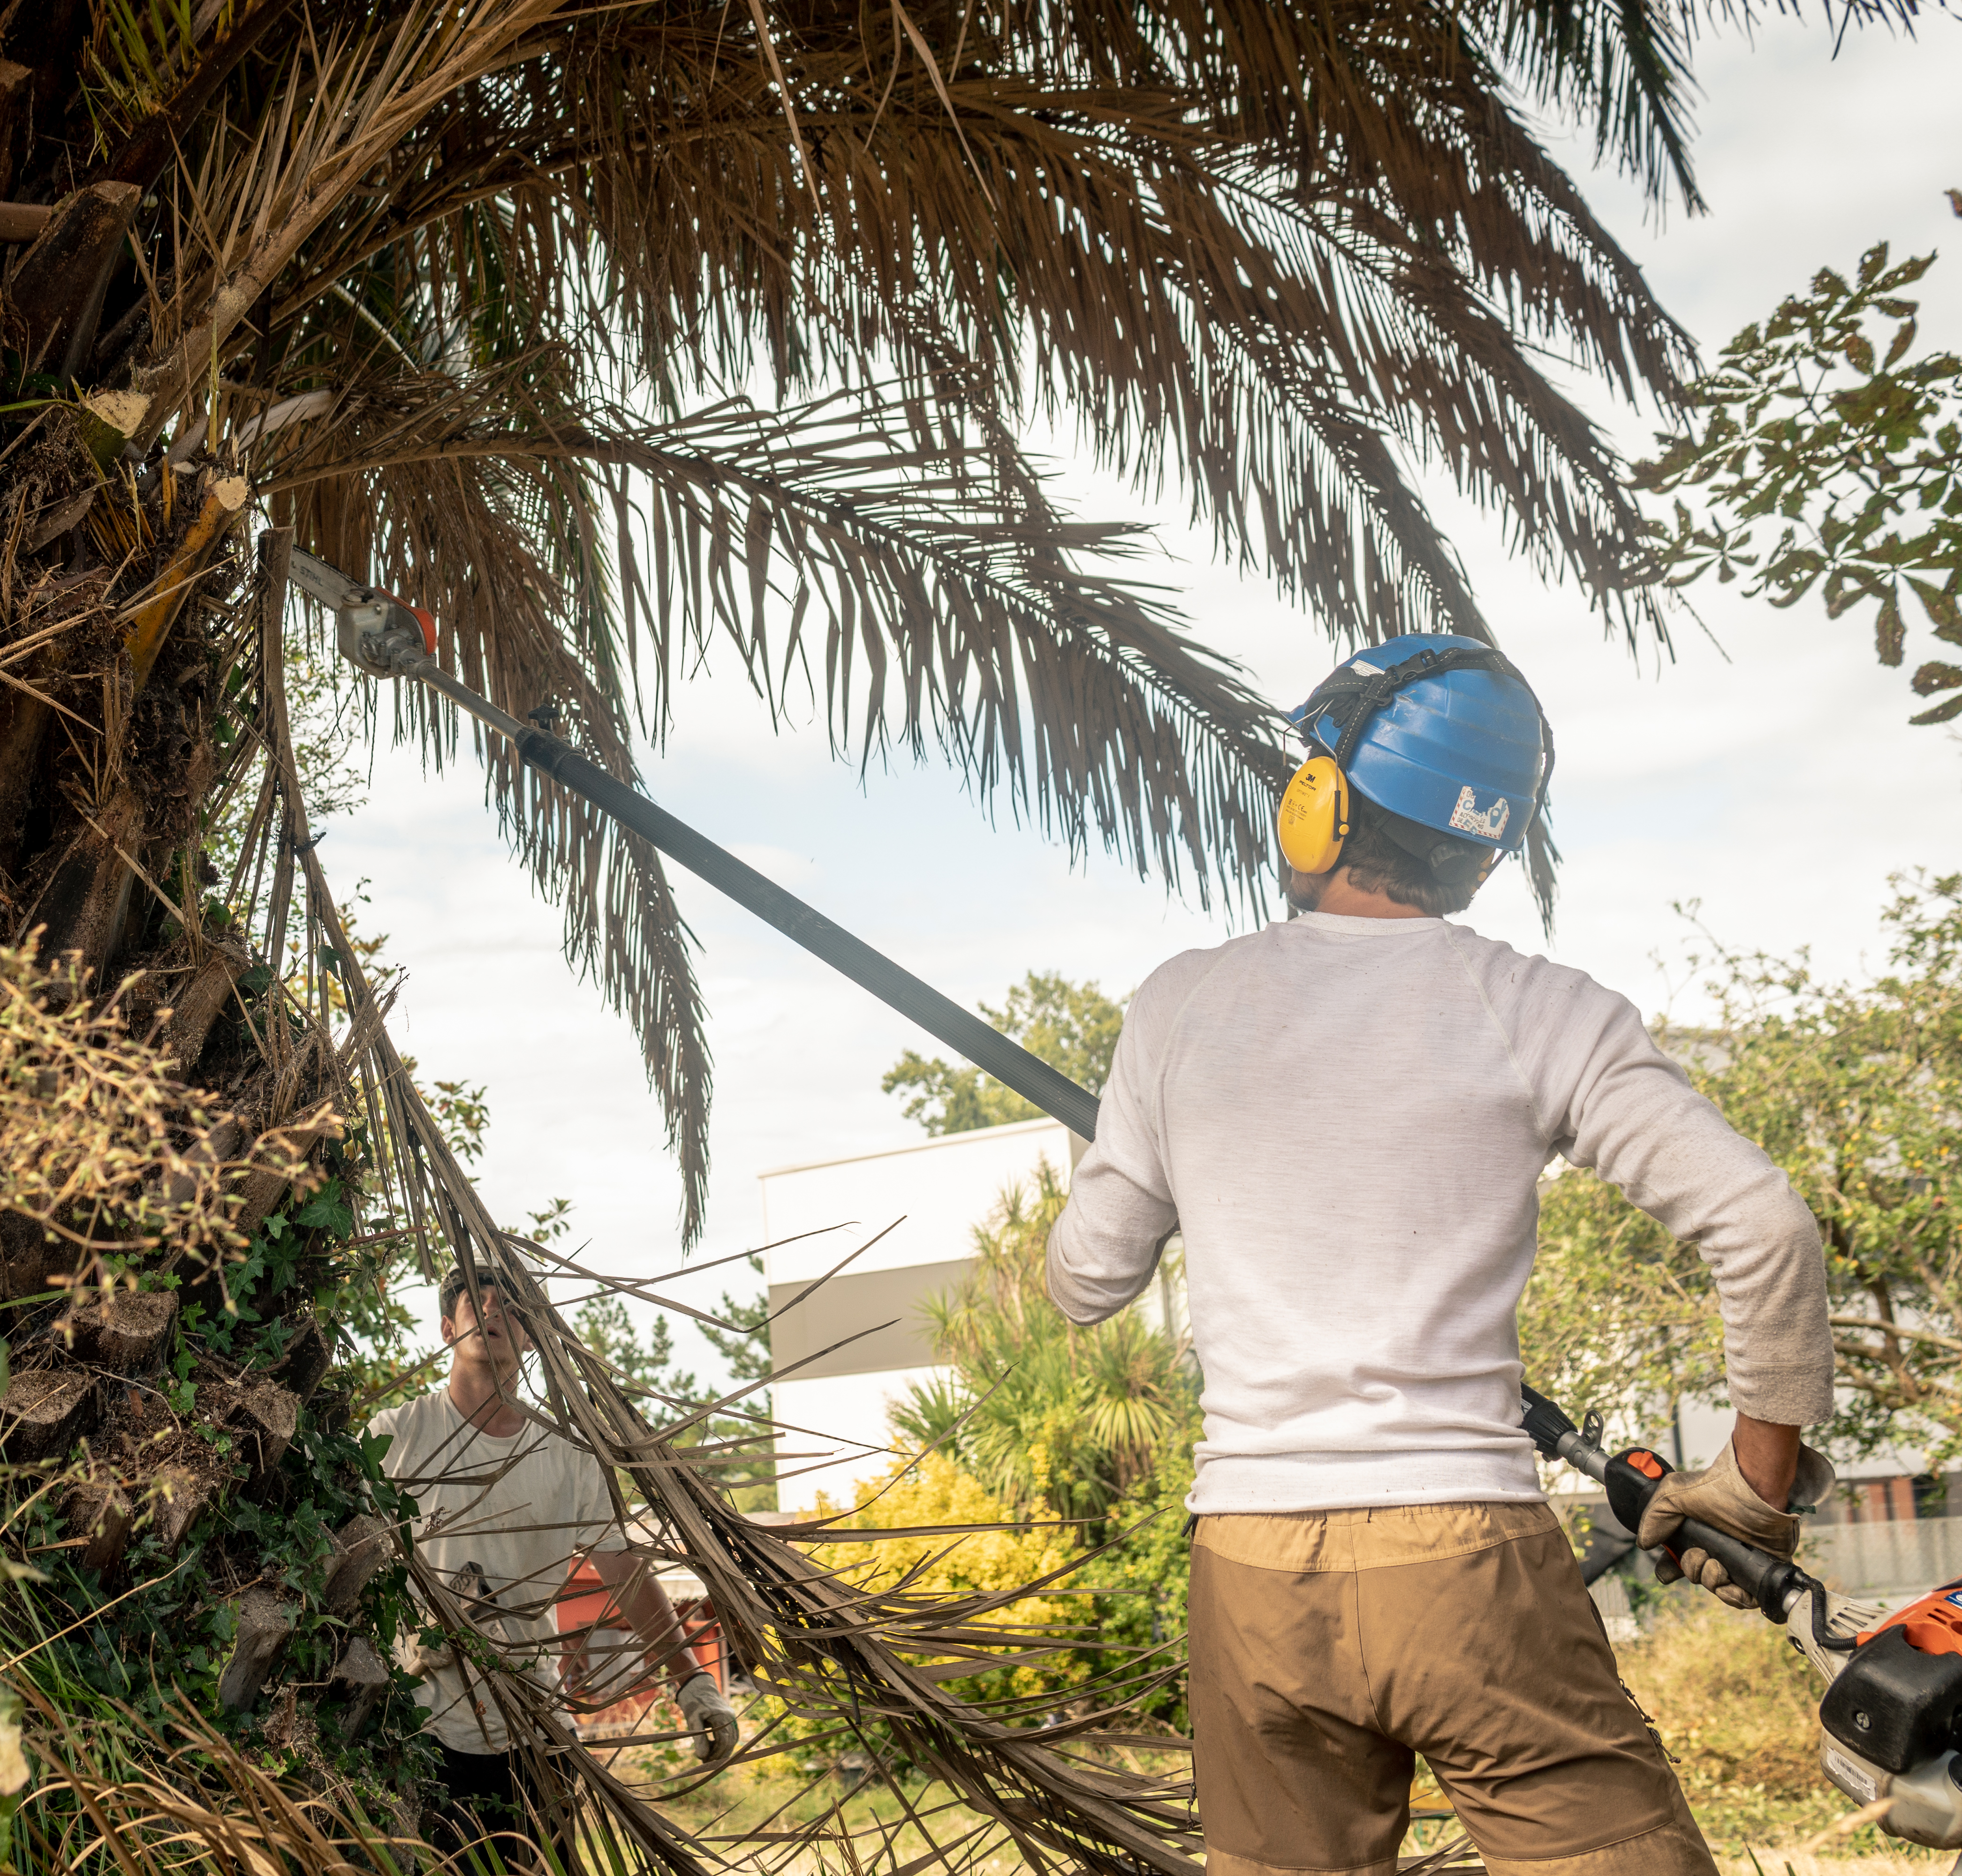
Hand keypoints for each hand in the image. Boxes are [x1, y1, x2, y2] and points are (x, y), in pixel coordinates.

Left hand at [675, 1670, 738, 1763]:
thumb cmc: (693, 1700)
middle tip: (705, 1762)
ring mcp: (730, 1716)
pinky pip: (730, 1733)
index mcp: (723, 1716)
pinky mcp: (728, 1717)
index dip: (715, 1754)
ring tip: (708, 1757)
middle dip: (719, 1754)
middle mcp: (730, 1717)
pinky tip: (712, 1748)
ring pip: (732, 1739)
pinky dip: (723, 1743)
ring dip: (722, 1750)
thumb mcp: (693, 1719)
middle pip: (730, 1742)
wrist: (696, 1684)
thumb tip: (702, 1757)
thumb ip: (699, 1738)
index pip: (724, 1741)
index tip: (703, 1761)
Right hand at [1636, 1437, 1834, 1607]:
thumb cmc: (1718, 1487)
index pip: (1678, 1558)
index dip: (1670, 1568)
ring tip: (1716, 1565)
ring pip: (1718, 1589)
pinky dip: (1733, 1597)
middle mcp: (1716, 1547)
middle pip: (1696, 1576)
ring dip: (1711, 1582)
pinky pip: (1745, 1599)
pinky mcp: (1759, 1571)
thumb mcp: (1672, 1494)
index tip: (1667, 1570)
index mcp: (1696, 1532)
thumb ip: (1653, 1517)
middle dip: (1692, 1570)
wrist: (1756, 1491)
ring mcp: (1738, 1560)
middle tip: (1698, 1555)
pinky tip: (1728, 1583)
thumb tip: (1643, 1543)